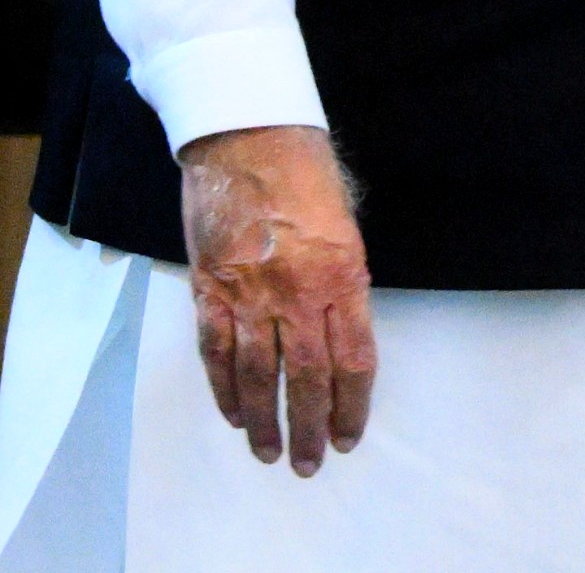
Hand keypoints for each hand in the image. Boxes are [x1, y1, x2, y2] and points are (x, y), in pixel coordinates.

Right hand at [179, 125, 375, 474]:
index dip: (351, 406)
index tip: (349, 436)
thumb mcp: (349, 227)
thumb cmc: (308, 177)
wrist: (248, 142)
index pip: (354, 359)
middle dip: (309, 428)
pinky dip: (224, 389)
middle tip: (308, 463)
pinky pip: (216, 353)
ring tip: (269, 452)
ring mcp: (250, 295)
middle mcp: (298, 294)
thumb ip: (348, 282)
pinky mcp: (210, 291)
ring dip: (263, 420)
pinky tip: (234, 414)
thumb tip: (344, 331)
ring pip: (257, 375)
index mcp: (345, 277)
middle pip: (306, 378)